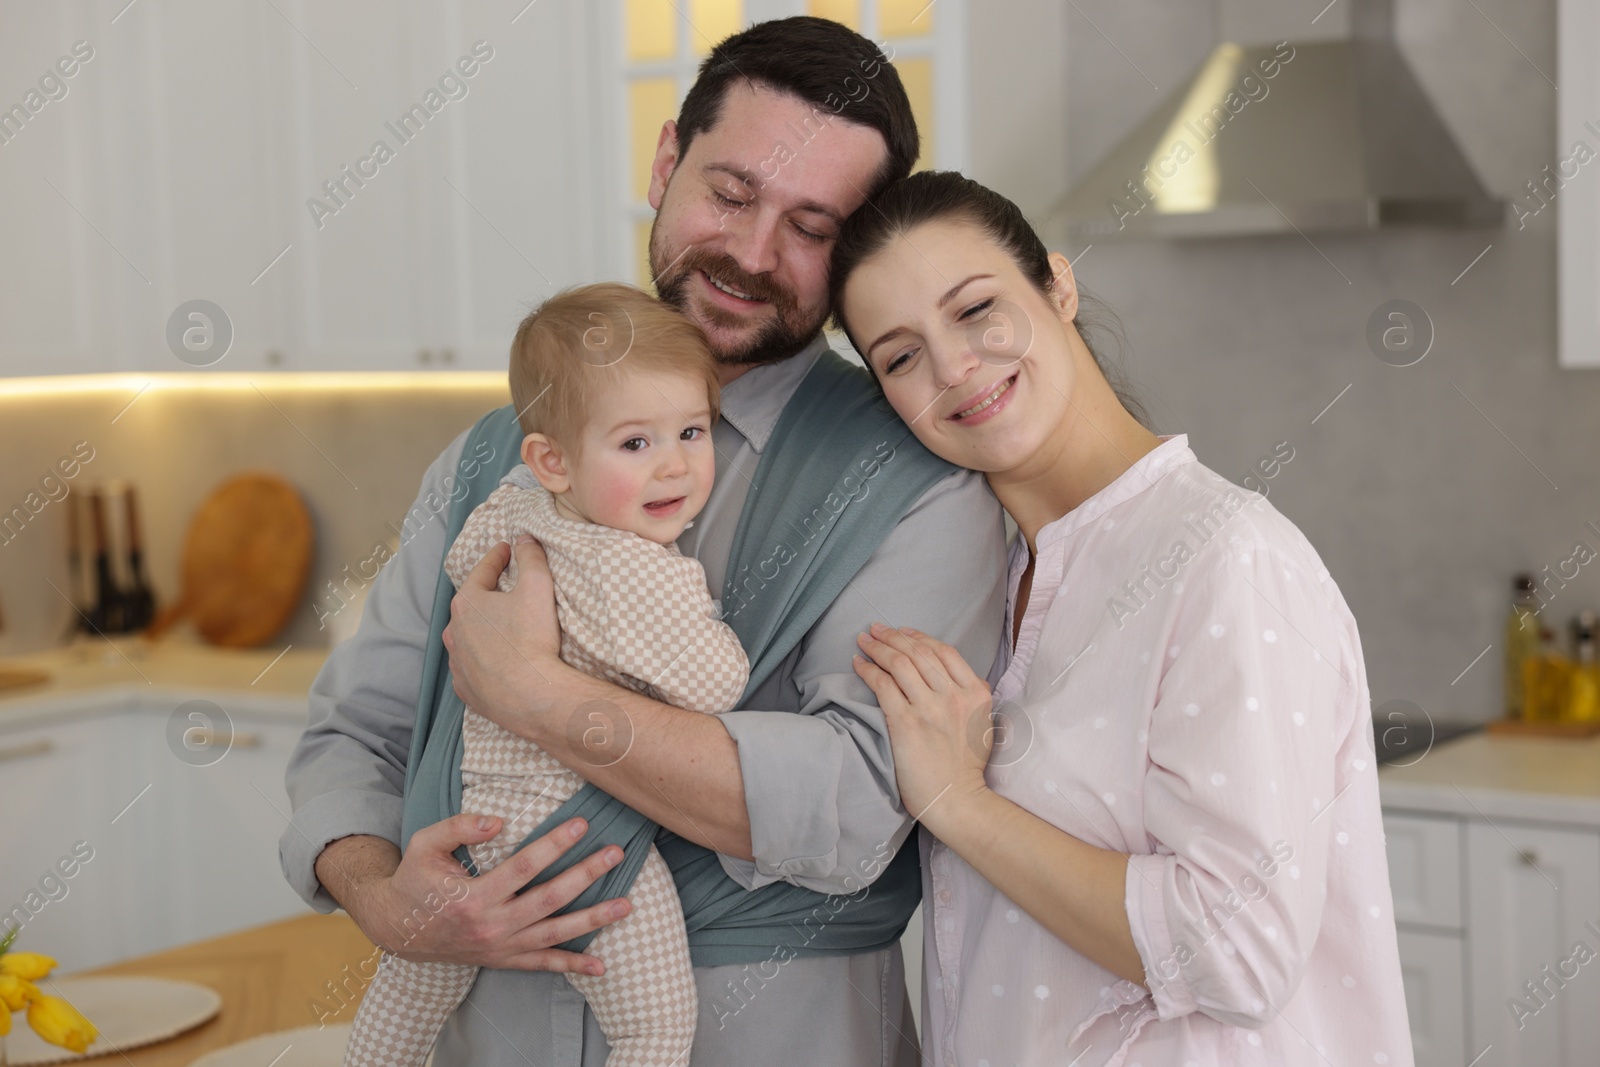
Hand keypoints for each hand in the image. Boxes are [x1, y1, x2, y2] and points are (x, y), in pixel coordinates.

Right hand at [344, 813, 630, 974]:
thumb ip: (460, 827)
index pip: (524, 867)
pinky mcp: (504, 959)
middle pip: (549, 899)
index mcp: (473, 896)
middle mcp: (491, 926)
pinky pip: (543, 965)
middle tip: (615, 854)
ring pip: (554, 934)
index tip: (581, 824)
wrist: (397, 928)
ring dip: (593, 920)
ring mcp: (501, 947)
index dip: (554, 844)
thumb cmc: (415, 879)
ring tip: (626, 905)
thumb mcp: (425, 845)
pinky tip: (600, 965)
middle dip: (586, 875)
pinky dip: (573, 965)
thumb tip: (499, 821)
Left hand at [443, 536, 568, 735]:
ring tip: (499, 628)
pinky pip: (471, 668)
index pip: (482, 572)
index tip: (506, 549)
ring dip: (480, 630)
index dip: (497, 557)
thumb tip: (524, 539)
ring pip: (466, 639)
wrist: (531, 696)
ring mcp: (458, 663)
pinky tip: (495, 661)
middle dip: (485, 595)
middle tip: (503, 589)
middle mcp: (454, 633)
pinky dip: (481, 660)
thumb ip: (530, 557)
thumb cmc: (532, 639)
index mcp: (467, 604)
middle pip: (470, 606)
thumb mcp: (537, 587)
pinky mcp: (466, 689)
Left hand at [853, 622, 992, 821]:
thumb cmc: (967, 767)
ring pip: (900, 663)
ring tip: (863, 640)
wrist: (956, 799)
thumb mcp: (983, 724)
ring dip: (878, 647)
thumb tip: (962, 678)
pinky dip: (868, 669)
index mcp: (976, 693)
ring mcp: (929, 708)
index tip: (903, 631)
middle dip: (893, 636)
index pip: (944, 652)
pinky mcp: (906, 723)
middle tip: (875, 628)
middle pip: (919, 653)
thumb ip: (974, 697)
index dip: (920, 637)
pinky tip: (858, 663)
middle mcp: (954, 696)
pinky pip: (883, 685)